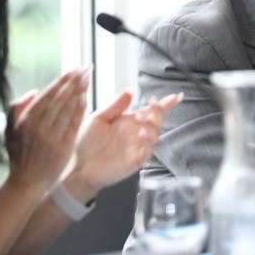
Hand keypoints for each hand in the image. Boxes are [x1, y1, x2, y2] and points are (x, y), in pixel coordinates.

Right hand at [5, 68, 88, 192]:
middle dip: (73, 82)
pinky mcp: (63, 147)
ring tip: (87, 78)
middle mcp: (39, 128)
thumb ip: (17, 108)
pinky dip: (80, 111)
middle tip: (84, 68)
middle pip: (60, 99)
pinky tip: (86, 99)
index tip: (71, 70)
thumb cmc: (19, 154)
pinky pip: (74, 124)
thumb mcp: (9, 130)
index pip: (46, 96)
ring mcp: (52, 138)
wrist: (26, 182)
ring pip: (68, 109)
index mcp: (25, 121)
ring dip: (79, 92)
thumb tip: (34, 92)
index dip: (60, 81)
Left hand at [66, 91, 181, 195]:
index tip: (176, 96)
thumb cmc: (86, 142)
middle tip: (153, 104)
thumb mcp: (98, 118)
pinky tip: (141, 135)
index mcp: (129, 122)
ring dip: (152, 126)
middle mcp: (136, 134)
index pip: (151, 112)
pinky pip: (146, 153)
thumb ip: (115, 106)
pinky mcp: (134, 162)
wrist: (77, 165)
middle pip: (156, 122)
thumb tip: (131, 90)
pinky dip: (147, 144)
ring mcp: (136, 149)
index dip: (165, 104)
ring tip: (143, 119)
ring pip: (154, 136)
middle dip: (158, 112)